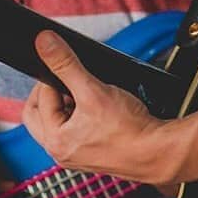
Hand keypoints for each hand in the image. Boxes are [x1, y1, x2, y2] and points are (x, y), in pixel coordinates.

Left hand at [22, 31, 181, 185]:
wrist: (157, 151)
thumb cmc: (129, 130)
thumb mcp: (93, 89)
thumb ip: (65, 64)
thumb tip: (44, 43)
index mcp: (55, 141)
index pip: (40, 99)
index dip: (51, 78)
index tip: (65, 66)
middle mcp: (61, 152)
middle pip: (40, 113)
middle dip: (52, 92)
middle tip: (69, 79)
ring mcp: (76, 154)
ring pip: (58, 120)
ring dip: (67, 102)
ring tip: (88, 93)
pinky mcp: (91, 152)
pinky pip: (74, 129)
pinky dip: (81, 113)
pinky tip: (98, 106)